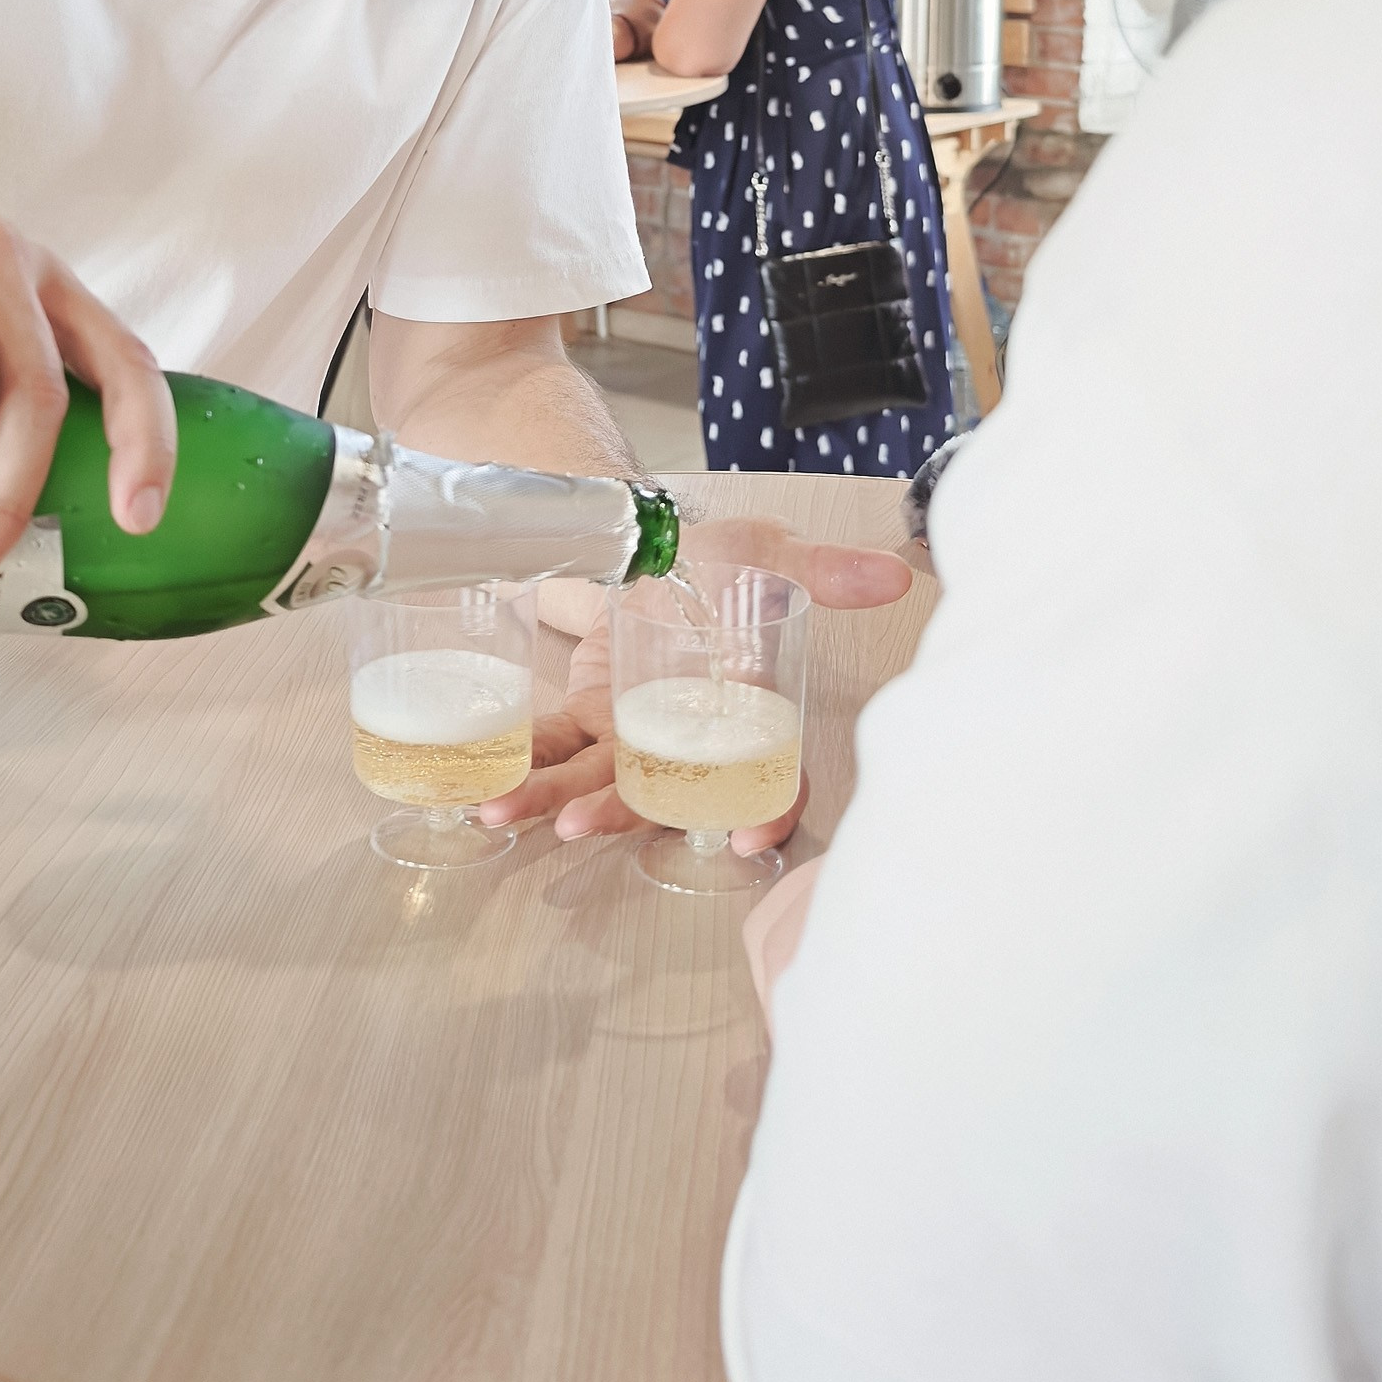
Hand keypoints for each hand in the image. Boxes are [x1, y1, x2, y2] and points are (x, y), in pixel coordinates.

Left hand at [477, 525, 912, 853]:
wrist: (653, 544)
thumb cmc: (716, 560)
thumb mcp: (767, 556)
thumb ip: (824, 571)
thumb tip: (893, 575)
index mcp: (745, 715)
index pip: (769, 776)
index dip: (768, 811)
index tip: (746, 837)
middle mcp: (691, 742)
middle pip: (668, 795)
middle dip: (622, 815)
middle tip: (580, 824)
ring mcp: (636, 736)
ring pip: (601, 782)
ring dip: (554, 799)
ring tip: (504, 810)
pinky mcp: (588, 717)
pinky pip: (556, 747)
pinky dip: (526, 763)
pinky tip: (489, 782)